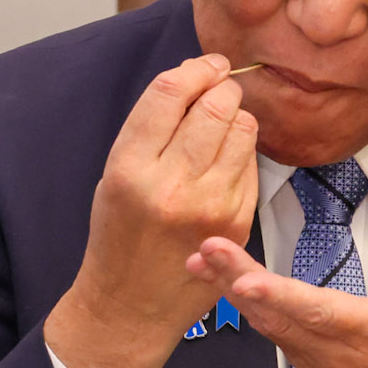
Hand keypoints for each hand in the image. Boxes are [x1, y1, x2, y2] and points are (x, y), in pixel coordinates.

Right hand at [45, 55, 258, 367]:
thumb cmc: (120, 234)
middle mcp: (173, 186)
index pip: (171, 92)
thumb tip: (195, 77)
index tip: (206, 64)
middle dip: (221, 87)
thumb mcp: (115, 174)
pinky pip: (252, 163)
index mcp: (131, 168)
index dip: (195, 68)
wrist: (133, 303)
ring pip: (242, 129)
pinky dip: (242, 151)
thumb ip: (151, 128)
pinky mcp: (238, 222)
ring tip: (219, 126)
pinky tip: (224, 161)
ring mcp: (211, 206)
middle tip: (218, 88)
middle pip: (215, 105)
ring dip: (235, 116)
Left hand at [191, 223, 367, 367]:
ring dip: (235, 294)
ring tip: (204, 261)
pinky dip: (249, 310)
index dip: (279, 296)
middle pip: (280, 316)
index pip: (318, 312)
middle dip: (238, 282)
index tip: (243, 279)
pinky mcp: (314, 366)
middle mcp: (341, 353)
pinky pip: (275, 337)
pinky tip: (228, 285)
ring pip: (270, 328)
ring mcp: (323, 364)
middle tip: (205, 250)